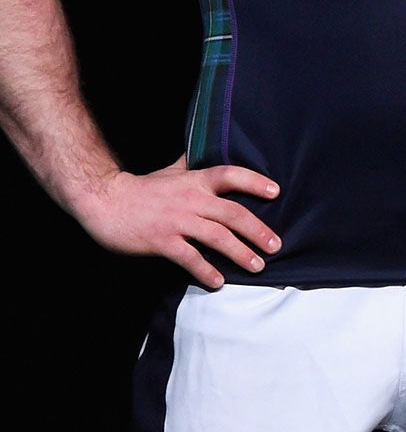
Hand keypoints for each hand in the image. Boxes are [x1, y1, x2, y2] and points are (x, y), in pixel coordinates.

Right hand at [73, 156, 280, 289]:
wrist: (103, 200)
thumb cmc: (140, 187)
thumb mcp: (170, 171)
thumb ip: (191, 165)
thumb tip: (205, 149)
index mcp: (195, 181)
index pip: (231, 175)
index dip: (254, 182)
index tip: (276, 192)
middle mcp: (191, 199)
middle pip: (233, 213)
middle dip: (258, 231)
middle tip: (276, 245)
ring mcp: (177, 221)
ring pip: (217, 237)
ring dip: (240, 253)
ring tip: (257, 265)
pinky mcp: (162, 240)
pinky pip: (190, 258)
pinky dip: (206, 270)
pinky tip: (218, 281)